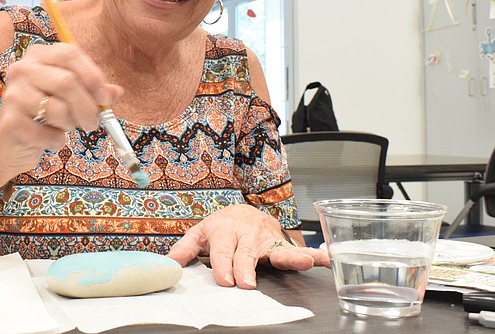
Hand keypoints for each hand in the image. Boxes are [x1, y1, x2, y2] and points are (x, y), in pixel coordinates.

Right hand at [0, 44, 121, 185]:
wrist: (10, 144)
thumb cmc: (44, 116)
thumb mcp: (71, 99)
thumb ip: (93, 93)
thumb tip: (116, 92)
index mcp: (38, 56)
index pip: (70, 53)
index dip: (92, 76)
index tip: (105, 98)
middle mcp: (22, 69)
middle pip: (67, 82)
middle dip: (87, 108)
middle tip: (92, 124)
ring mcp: (13, 94)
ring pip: (58, 110)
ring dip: (70, 125)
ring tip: (64, 128)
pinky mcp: (10, 122)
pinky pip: (47, 134)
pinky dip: (56, 142)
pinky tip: (49, 140)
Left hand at [166, 204, 329, 288]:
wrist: (244, 211)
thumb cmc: (222, 226)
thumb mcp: (200, 232)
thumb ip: (185, 248)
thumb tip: (168, 263)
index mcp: (226, 231)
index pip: (223, 250)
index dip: (224, 264)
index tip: (225, 280)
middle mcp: (248, 235)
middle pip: (247, 253)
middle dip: (246, 266)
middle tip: (247, 282)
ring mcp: (268, 240)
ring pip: (277, 249)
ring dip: (290, 256)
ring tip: (302, 262)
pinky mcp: (283, 244)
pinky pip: (300, 249)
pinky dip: (315, 254)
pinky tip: (326, 258)